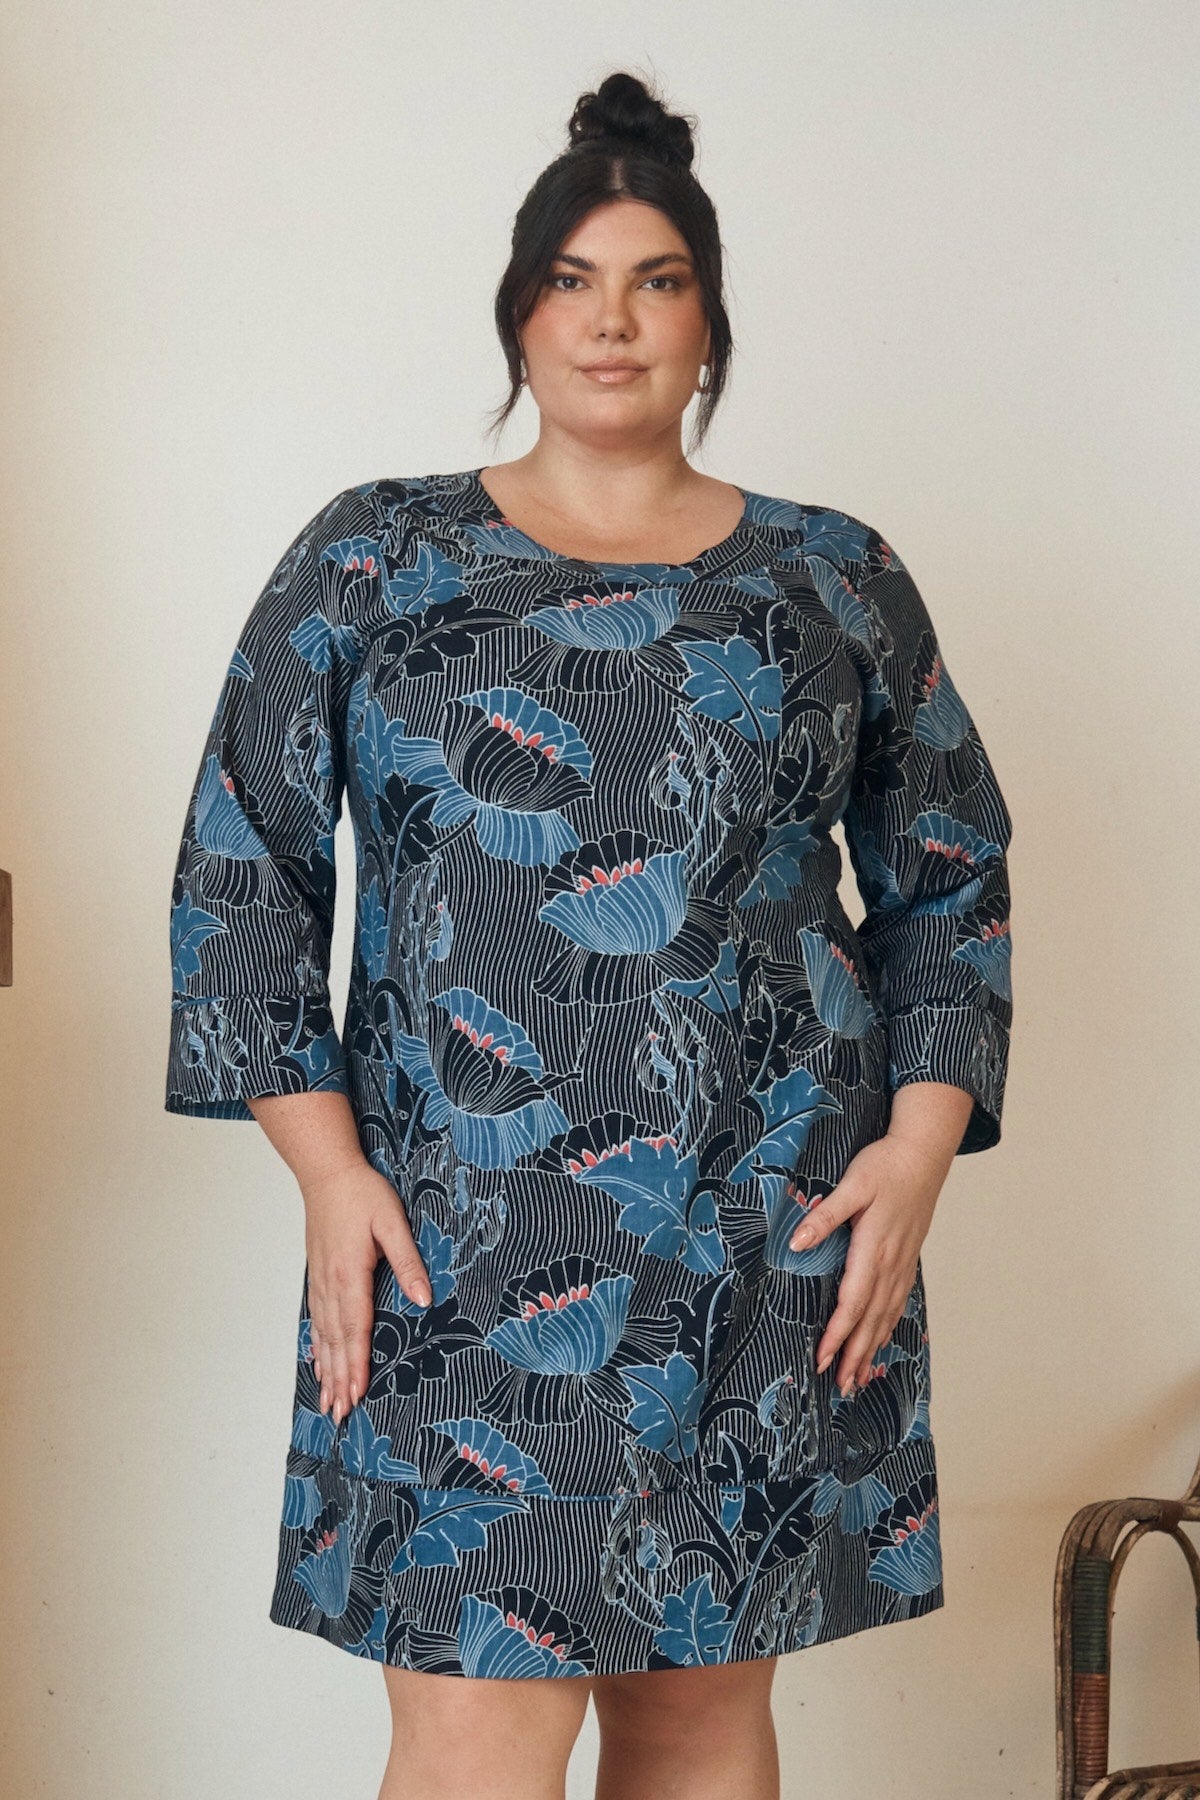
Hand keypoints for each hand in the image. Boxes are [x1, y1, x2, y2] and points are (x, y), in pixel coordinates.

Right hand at [302, 1158, 432, 1426]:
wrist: (326, 1173)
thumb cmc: (361, 1194)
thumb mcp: (392, 1222)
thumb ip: (408, 1261)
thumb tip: (425, 1299)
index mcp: (351, 1274)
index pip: (357, 1329)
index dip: (358, 1364)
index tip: (357, 1394)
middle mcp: (331, 1284)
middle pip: (336, 1341)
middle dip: (340, 1380)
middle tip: (339, 1415)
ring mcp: (320, 1282)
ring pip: (323, 1334)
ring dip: (327, 1370)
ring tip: (327, 1401)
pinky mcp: (317, 1276)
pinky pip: (315, 1319)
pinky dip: (317, 1346)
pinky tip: (319, 1362)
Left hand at [788, 1131, 949, 1396]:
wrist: (923, 1153)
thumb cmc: (885, 1166)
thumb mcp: (852, 1185)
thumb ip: (825, 1216)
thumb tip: (796, 1242)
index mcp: (874, 1249)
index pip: (852, 1303)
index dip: (837, 1335)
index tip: (822, 1359)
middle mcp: (891, 1264)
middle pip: (871, 1320)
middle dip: (854, 1355)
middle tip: (841, 1387)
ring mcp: (903, 1263)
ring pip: (886, 1315)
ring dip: (872, 1347)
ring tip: (859, 1376)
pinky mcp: (908, 1258)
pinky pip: (897, 1302)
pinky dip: (887, 1326)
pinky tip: (881, 1338)